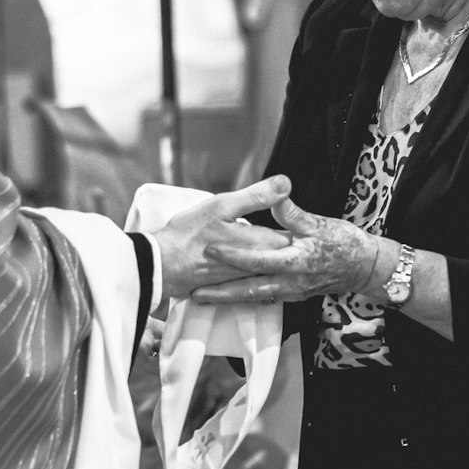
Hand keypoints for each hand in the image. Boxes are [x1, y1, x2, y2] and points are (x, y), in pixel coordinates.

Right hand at [153, 176, 294, 302]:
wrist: (163, 266)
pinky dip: (261, 271)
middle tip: (300, 236)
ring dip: (279, 260)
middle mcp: (258, 264)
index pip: (293, 235)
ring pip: (272, 267)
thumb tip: (285, 183)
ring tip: (286, 253)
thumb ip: (256, 196)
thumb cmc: (189, 234)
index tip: (305, 223)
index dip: (299, 226)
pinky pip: (256, 279)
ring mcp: (247, 277)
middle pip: (285, 254)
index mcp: (260, 242)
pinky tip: (259, 267)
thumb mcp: (222, 206)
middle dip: (292, 244)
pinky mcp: (234, 286)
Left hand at [190, 197, 378, 304]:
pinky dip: (244, 299)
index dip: (232, 255)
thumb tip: (275, 196)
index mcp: (295, 261)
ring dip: (228, 300)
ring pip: (254, 297)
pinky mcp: (293, 296)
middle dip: (220, 294)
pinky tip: (228, 297)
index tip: (210, 250)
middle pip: (248, 290)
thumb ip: (293, 214)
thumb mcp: (320, 223)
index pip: (257, 259)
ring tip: (202, 299)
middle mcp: (290, 282)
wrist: (364, 267)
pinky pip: (264, 298)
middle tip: (194, 294)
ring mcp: (291, 293)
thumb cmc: (344, 242)